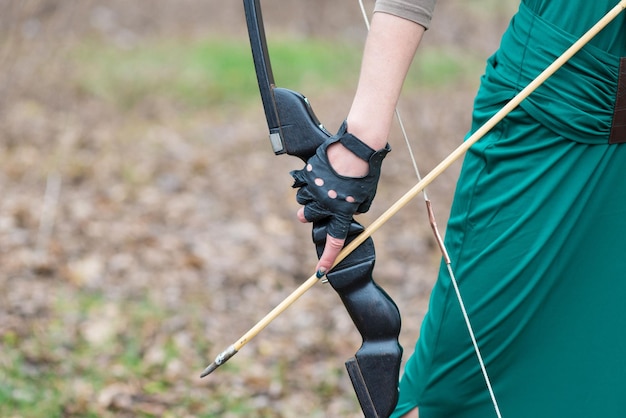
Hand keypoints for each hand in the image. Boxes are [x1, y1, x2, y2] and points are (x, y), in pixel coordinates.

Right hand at [291, 122, 389, 274]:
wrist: (357, 147)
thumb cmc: (366, 171)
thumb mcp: (366, 196)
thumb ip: (355, 208)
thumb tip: (349, 212)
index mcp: (342, 212)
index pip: (334, 242)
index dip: (327, 259)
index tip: (320, 272)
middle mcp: (326, 204)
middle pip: (310, 218)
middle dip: (311, 215)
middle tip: (320, 206)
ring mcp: (314, 189)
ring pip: (304, 201)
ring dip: (310, 198)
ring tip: (323, 186)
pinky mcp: (308, 175)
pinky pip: (302, 184)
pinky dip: (308, 182)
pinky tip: (320, 173)